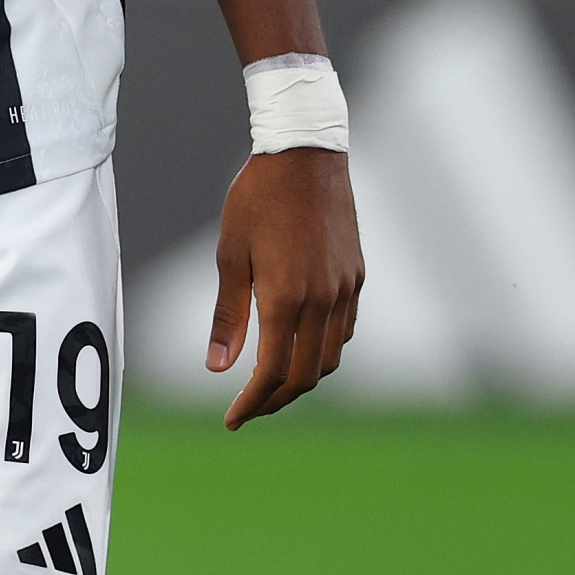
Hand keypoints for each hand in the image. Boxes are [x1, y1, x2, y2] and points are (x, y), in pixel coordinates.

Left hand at [209, 147, 362, 428]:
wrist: (305, 155)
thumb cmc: (256, 200)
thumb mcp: (230, 255)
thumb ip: (228, 315)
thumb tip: (217, 368)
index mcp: (285, 297)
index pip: (272, 373)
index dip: (251, 403)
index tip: (232, 420)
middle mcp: (322, 301)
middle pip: (305, 376)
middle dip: (275, 400)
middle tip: (248, 408)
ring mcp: (345, 290)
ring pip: (329, 358)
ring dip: (301, 378)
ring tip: (270, 382)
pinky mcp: (356, 277)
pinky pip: (343, 331)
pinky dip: (321, 350)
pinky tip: (299, 344)